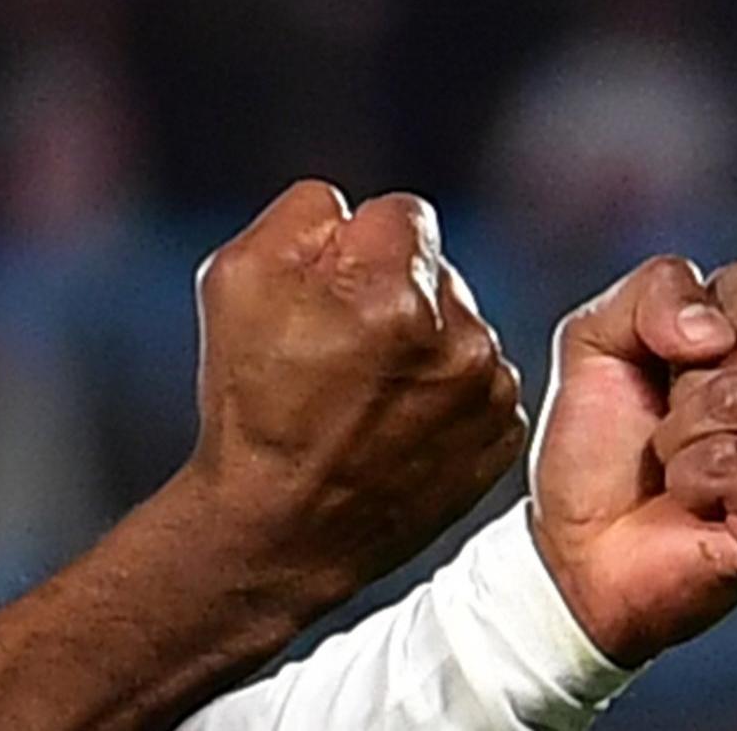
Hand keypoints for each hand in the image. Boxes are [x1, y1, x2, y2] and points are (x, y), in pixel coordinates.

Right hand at [178, 182, 526, 604]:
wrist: (279, 526)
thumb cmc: (248, 402)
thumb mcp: (235, 276)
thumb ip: (304, 212)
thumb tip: (352, 210)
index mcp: (392, 289)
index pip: (401, 213)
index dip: (354, 247)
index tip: (328, 294)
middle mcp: (457, 336)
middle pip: (435, 269)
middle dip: (393, 291)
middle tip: (339, 350)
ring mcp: (486, 390)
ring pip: (461, 323)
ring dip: (423, 341)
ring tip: (365, 395)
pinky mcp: (501, 433)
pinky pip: (479, 378)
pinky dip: (445, 392)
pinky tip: (396, 423)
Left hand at [527, 256, 736, 664]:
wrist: (576, 549)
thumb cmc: (596, 451)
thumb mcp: (596, 342)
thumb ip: (650, 293)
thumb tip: (715, 330)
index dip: (681, 320)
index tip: (656, 369)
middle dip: (680, 384)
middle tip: (663, 433)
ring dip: (680, 437)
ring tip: (674, 470)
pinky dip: (695, 478)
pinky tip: (693, 502)